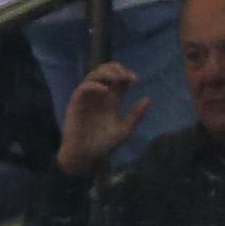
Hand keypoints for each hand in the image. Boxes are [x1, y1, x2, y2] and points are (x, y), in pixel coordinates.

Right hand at [56, 62, 150, 176]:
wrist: (85, 157)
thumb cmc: (103, 145)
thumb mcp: (125, 131)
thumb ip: (136, 116)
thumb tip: (148, 98)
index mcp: (112, 100)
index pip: (119, 78)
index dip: (127, 73)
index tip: (136, 79)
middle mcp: (99, 96)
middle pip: (106, 71)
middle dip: (117, 68)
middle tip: (126, 76)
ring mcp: (87, 99)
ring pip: (94, 75)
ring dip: (106, 72)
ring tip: (117, 78)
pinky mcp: (76, 104)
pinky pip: (83, 88)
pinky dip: (94, 85)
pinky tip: (105, 90)